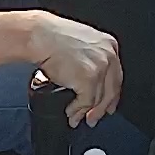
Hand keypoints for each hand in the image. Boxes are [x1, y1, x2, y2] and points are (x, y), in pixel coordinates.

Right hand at [25, 11, 122, 128]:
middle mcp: (108, 55)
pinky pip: (86, 101)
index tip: (107, 104)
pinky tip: (70, 112)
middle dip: (101, 108)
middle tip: (93, 118)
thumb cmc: (50, 36)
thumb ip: (88, 56)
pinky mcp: (89, 79)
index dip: (111, 94)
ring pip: (99, 98)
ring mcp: (100, 67)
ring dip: (86, 112)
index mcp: (108, 44)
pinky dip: (77, 110)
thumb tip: (84, 76)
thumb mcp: (79, 41)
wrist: (39, 36)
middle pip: (111, 89)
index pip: (115, 75)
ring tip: (76, 118)